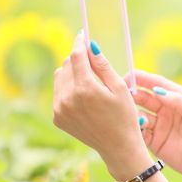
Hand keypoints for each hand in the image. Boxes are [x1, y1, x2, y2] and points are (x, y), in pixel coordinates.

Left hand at [53, 31, 147, 175]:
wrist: (117, 147)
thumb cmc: (124, 116)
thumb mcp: (119, 88)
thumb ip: (103, 65)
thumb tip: (90, 46)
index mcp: (85, 88)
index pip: (76, 56)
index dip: (79, 43)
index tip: (83, 35)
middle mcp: (67, 98)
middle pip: (66, 64)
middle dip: (77, 59)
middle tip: (92, 62)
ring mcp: (59, 109)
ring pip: (59, 77)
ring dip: (71, 73)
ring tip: (89, 81)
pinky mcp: (57, 117)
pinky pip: (58, 93)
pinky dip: (68, 88)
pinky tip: (84, 97)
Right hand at [125, 69, 181, 181]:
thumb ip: (178, 100)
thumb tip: (157, 90)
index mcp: (178, 98)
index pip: (157, 84)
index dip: (142, 79)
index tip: (127, 76)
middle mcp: (166, 110)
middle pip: (145, 97)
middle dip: (133, 94)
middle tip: (123, 95)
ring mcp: (159, 125)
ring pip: (139, 114)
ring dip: (133, 113)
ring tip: (134, 116)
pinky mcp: (154, 141)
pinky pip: (139, 132)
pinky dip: (134, 129)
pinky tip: (134, 128)